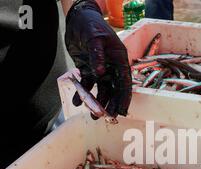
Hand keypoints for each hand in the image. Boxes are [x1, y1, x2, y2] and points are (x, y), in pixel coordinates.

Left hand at [65, 0, 131, 118]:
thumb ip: (97, 56)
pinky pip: (87, 85)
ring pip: (101, 90)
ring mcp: (100, 69)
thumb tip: (100, 73)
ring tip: (93, 116)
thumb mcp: (95, 38)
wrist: (76, 19)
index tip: (122, 110)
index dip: (124, 97)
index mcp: (119, 60)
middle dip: (111, 104)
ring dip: (97, 102)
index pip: (124, 82)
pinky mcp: (88, 70)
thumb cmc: (91, 25)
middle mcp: (112, 67)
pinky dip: (82, 94)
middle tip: (107, 117)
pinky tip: (77, 102)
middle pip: (114, 90)